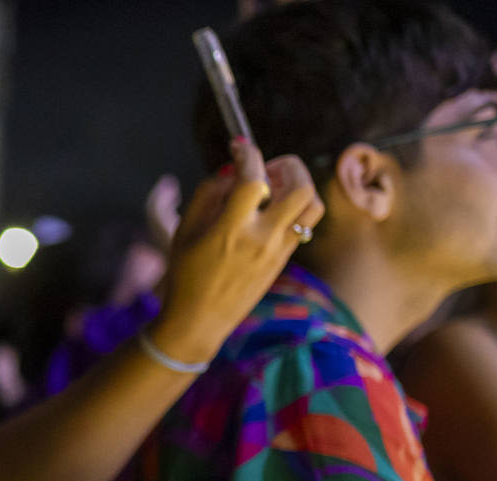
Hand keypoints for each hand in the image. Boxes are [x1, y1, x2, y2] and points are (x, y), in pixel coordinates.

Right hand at [150, 140, 323, 364]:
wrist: (200, 320)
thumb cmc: (185, 274)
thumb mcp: (184, 231)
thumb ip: (207, 193)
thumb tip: (231, 169)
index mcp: (231, 230)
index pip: (253, 178)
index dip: (248, 153)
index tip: (239, 145)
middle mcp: (262, 239)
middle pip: (300, 186)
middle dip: (286, 166)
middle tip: (265, 170)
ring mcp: (278, 251)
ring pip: (312, 204)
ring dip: (298, 187)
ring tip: (274, 190)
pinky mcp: (284, 260)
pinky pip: (302, 223)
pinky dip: (292, 207)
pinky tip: (269, 212)